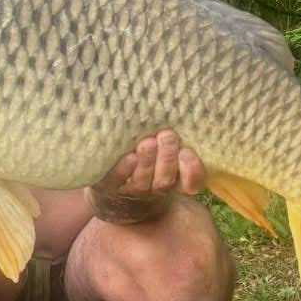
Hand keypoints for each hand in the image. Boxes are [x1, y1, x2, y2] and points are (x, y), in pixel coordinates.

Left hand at [89, 129, 205, 223]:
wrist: (110, 186)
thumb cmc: (144, 157)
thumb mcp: (163, 149)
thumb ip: (173, 139)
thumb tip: (181, 111)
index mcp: (174, 182)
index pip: (191, 184)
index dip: (192, 171)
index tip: (187, 152)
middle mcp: (154, 190)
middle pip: (165, 180)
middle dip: (167, 158)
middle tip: (167, 136)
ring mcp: (131, 190)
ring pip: (142, 182)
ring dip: (147, 162)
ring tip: (148, 142)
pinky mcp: (108, 186)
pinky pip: (116, 180)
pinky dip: (124, 170)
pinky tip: (129, 157)